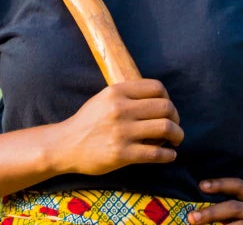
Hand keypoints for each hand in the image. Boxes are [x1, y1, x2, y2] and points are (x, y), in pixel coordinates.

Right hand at [52, 79, 183, 175]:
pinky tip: (169, 155)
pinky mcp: (121, 154)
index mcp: (116, 91)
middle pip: (165, 107)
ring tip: (176, 140)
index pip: (156, 87)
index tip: (167, 109)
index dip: (168, 98)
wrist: (65, 145)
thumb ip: (128, 95)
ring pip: (165, 128)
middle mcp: (120, 109)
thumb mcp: (104, 98)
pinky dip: (168, 155)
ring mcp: (121, 132)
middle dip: (176, 118)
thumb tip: (160, 100)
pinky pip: (156, 153)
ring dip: (177, 135)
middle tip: (175, 126)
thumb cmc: (88, 122)